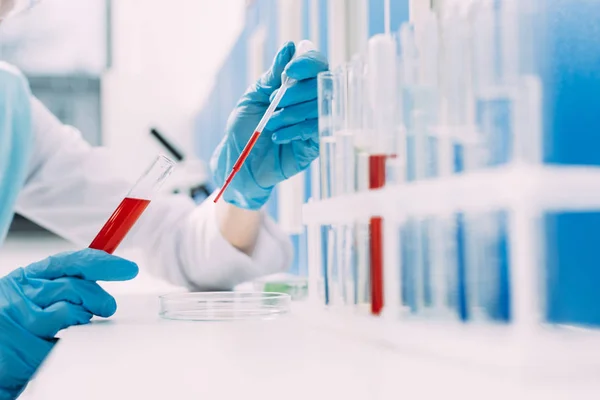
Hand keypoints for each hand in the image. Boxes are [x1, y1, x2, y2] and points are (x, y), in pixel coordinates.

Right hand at [0, 249, 137, 398]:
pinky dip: (70, 340)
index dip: (102, 263)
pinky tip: (60, 340)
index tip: (127, 268)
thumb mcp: (30, 296)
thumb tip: (98, 277)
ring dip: (83, 319)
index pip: (71, 262)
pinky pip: (64, 340)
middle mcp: (20, 295)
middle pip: (75, 287)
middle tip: (107, 307)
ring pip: (71, 312)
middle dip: (98, 298)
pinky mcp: (26, 348)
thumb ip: (61, 284)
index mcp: (24, 278)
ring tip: (75, 325)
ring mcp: (21, 321)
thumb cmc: (11, 326)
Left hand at [211, 41, 328, 209]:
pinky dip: (296, 130)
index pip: (316, 64)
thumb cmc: (244, 129)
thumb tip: (289, 48)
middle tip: (274, 102)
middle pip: (321, 83)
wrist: (240, 163)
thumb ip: (272, 75)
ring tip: (270, 123)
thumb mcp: (253, 97)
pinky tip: (278, 136)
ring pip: (319, 107)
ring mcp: (316, 122)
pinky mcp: (316, 143)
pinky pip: (317, 130)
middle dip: (296, 92)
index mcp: (296, 85)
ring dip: (292, 113)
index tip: (288, 72)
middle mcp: (310, 100)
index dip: (306, 63)